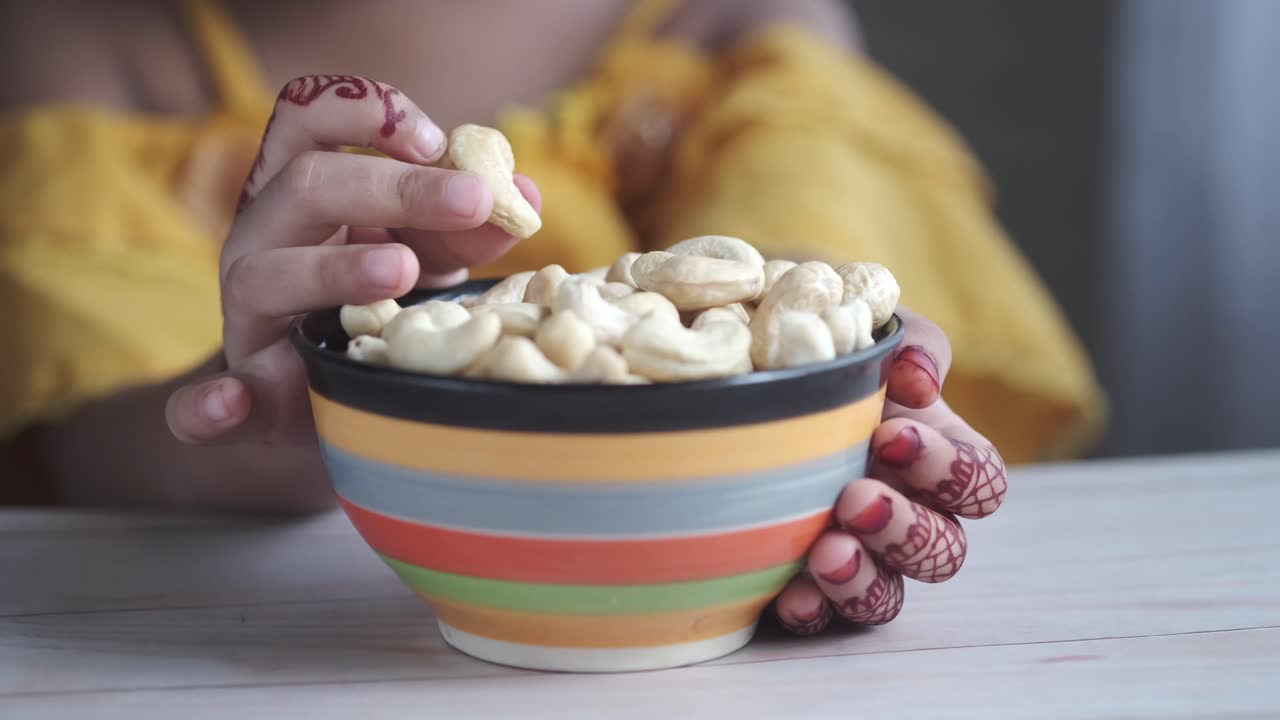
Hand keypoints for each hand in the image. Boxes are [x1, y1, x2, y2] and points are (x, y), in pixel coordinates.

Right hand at [163, 76, 540, 455]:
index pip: (308, 115)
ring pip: (268, 273)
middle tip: (472, 200)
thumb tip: (523, 197)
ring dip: (335, 268)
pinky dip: (213, 401)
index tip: (436, 139)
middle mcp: (264, 235)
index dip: (367, 113)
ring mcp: (249, 311)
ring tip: (400, 272)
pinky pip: (213, 396)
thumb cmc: (379, 297)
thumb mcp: (430, 254)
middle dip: (394, 187)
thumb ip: (468, 227)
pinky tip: (231, 403)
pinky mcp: (245, 391)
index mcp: (303, 188)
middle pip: (306, 184)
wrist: (324, 383)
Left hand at [773, 306, 1008, 632]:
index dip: (949, 470)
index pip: (981, 483)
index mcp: (933, 457)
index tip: (888, 435)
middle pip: (945, 552)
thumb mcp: (866, 330)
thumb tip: (919, 375)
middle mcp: (906, 516)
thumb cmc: (819, 350)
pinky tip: (787, 595)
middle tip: (853, 498)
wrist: (741, 371)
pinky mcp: (805, 585)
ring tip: (826, 554)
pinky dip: (810, 610)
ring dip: (865, 580)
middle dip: (905, 530)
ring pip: (889, 598)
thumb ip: (911, 343)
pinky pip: (822, 620)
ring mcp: (859, 556)